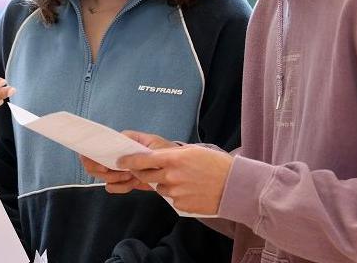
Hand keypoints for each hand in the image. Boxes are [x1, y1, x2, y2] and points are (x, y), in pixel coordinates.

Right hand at [79, 130, 175, 193]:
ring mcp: (117, 167)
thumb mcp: (153, 144)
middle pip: (94, 164)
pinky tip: (132, 183)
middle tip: (124, 174)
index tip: (104, 166)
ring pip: (103, 176)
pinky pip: (112, 186)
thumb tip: (119, 154)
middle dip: (107, 172)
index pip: (97, 145)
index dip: (94, 157)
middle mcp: (115, 154)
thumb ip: (136, 147)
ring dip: (116, 180)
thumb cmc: (165, 151)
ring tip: (132, 178)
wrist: (175, 167)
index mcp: (120, 141)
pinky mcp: (123, 179)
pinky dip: (121, 187)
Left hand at [117, 144, 233, 214]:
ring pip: (159, 188)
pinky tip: (191, 190)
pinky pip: (172, 199)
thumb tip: (154, 158)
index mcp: (173, 158)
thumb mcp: (193, 151)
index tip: (122, 162)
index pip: (142, 160)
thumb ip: (171, 154)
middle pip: (146, 175)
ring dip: (165, 184)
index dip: (128, 161)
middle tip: (155, 170)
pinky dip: (177, 195)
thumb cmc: (216, 165)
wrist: (234, 186)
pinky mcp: (181, 206)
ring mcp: (175, 192)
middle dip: (145, 172)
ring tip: (184, 180)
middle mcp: (171, 176)